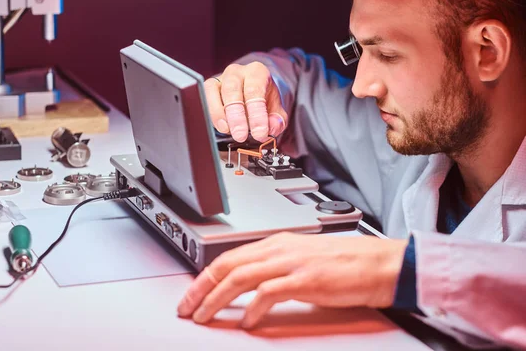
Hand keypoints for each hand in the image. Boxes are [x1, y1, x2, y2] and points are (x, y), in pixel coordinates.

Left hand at [177, 232, 407, 328]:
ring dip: (216, 298)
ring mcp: (291, 263)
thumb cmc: (345, 263)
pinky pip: (268, 293)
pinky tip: (247, 322)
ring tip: (203, 316)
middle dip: (201, 287)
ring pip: (240, 277)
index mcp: (277, 243)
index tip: (193, 293)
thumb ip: (276, 270)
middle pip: (227, 264)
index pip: (230, 257)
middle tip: (187, 307)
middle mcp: (279, 249)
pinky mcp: (305, 279)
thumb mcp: (302, 261)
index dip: (206, 276)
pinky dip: (252, 308)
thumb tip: (251, 290)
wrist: (379, 263)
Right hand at [205, 62, 287, 142]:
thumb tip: (272, 127)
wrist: (253, 95)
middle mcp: (237, 72)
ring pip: (213, 90)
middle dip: (236, 116)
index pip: (255, 91)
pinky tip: (220, 127)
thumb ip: (277, 120)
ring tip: (228, 131)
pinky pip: (204, 97)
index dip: (257, 115)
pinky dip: (211, 114)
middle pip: (232, 90)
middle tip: (241, 135)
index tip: (259, 134)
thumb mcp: (276, 111)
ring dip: (219, 114)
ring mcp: (220, 79)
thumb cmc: (263, 101)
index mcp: (257, 72)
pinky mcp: (209, 88)